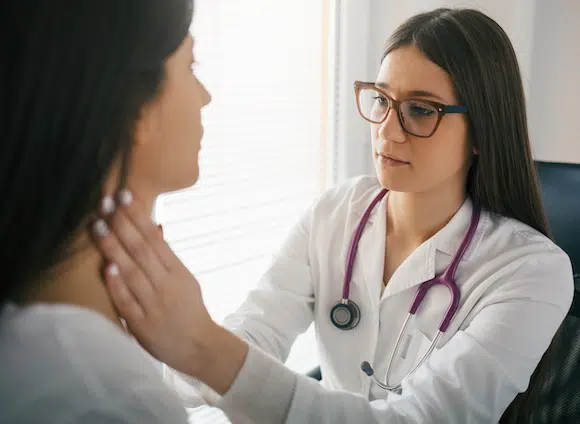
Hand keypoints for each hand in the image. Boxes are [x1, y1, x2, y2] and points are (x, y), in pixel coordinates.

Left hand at [92, 190, 212, 373]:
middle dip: (123, 225)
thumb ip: (168, 257)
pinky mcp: (144, 326)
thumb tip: (154, 227)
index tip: (124, 196)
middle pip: (142, 251)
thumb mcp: (185, 280)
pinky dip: (118, 285)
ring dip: (115, 248)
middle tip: (105, 203)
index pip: (155, 239)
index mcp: (178, 272)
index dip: (139, 217)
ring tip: (98, 227)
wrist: (199, 347)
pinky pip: (128, 303)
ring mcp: (155, 305)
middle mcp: (167, 286)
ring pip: (133, 272)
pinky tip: (106, 268)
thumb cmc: (189, 311)